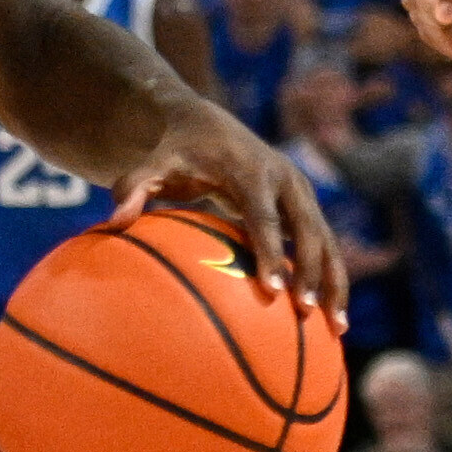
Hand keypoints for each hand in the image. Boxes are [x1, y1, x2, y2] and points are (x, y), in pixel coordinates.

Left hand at [110, 99, 344, 313]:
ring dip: (335, 282)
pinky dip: (332, 278)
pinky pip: (325, 245)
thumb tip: (114, 222)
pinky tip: (333, 320)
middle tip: (307, 311)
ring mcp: (301, 192)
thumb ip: (132, 188)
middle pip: (308, 229)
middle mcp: (285, 180)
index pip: (264, 216)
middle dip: (312, 270)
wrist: (208, 124)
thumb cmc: (175, 152)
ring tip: (338, 328)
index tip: (273, 288)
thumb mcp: (151, 164)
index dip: (271, 251)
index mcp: (251, 171)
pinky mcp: (307, 206)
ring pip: (327, 240)